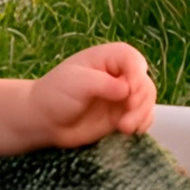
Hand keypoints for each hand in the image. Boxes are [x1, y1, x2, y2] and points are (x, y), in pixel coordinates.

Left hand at [34, 42, 157, 144]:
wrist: (43, 121)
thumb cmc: (55, 94)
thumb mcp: (77, 82)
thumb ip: (103, 83)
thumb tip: (127, 90)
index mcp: (108, 58)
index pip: (132, 60)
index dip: (137, 74)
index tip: (130, 93)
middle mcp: (119, 75)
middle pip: (144, 83)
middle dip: (140, 101)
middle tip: (126, 117)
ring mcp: (122, 97)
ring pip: (146, 102)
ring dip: (141, 115)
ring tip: (125, 129)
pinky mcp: (122, 115)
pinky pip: (142, 117)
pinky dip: (142, 124)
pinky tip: (132, 132)